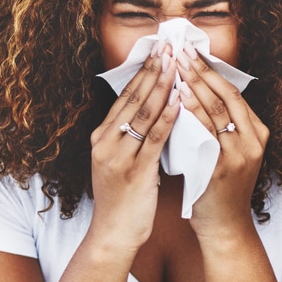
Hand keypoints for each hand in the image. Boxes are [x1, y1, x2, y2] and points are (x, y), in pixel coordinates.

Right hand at [88, 47, 180, 251]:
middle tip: (168, 46)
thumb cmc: (124, 199)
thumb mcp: (123, 161)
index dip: (142, 71)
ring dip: (161, 87)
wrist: (113, 234)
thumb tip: (155, 110)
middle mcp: (106, 141)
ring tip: (176, 64)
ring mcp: (118, 156)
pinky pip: (153, 138)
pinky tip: (179, 101)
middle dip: (152, 70)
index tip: (158, 50)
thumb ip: (133, 137)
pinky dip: (167, 117)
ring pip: (142, 114)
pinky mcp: (134, 171)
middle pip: (132, 98)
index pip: (124, 96)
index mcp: (102, 136)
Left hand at [172, 42, 269, 230]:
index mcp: (257, 134)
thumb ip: (223, 127)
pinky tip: (178, 97)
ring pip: (217, 111)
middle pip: (227, 97)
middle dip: (202, 71)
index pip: (234, 93)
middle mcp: (253, 141)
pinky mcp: (223, 167)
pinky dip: (192, 111)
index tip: (192, 53)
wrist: (225, 227)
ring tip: (176, 65)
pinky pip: (206, 132)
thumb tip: (198, 93)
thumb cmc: (221, 189)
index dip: (212, 71)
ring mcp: (239, 154)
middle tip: (181, 50)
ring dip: (195, 85)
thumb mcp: (231, 153)